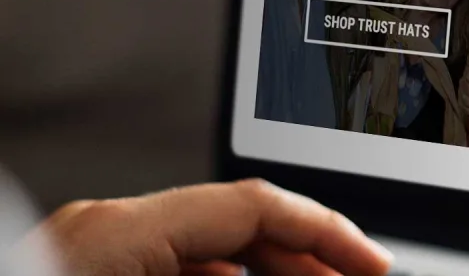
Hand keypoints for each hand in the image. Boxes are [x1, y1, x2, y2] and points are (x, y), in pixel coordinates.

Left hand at [30, 179, 392, 275]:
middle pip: (234, 224)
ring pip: (205, 250)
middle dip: (305, 258)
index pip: (255, 206)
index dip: (329, 232)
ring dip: (266, 275)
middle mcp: (103, 232)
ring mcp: (91, 253)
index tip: (371, 266)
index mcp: (119, 233)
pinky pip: (171, 270)